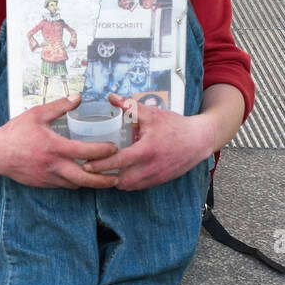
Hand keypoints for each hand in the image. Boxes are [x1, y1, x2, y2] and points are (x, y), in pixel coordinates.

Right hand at [0, 93, 120, 188]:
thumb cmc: (15, 132)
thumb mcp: (37, 114)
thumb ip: (59, 106)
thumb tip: (78, 97)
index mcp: (54, 147)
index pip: (85, 152)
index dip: (103, 151)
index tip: (114, 148)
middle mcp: (53, 166)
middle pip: (85, 178)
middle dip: (104, 180)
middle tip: (118, 178)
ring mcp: (48, 178)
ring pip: (75, 185)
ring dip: (90, 183)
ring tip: (104, 179)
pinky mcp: (42, 184)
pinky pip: (63, 186)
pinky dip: (74, 183)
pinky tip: (80, 177)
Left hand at [81, 93, 214, 190]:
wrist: (199, 140)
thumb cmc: (175, 126)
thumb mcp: (152, 113)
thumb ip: (130, 106)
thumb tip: (110, 97)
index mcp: (146, 150)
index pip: (118, 161)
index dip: (100, 164)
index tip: (85, 164)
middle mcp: (151, 167)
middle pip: (120, 179)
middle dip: (103, 177)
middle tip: (88, 171)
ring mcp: (156, 177)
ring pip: (128, 186)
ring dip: (114, 181)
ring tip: (99, 174)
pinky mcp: (159, 181)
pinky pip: (138, 187)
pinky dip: (126, 183)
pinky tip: (116, 176)